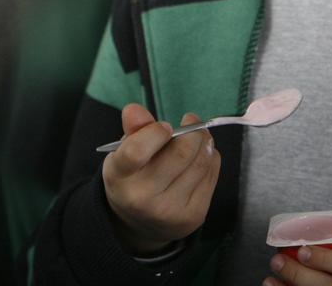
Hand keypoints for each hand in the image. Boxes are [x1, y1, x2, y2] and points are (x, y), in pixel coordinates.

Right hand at [102, 103, 220, 256]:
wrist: (140, 222)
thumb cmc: (133, 177)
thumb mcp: (124, 152)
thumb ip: (133, 128)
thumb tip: (134, 109)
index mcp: (120, 176)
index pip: (136, 151)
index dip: (155, 132)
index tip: (165, 126)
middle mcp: (143, 198)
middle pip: (180, 154)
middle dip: (193, 130)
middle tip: (192, 120)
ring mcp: (169, 210)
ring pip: (200, 163)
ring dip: (205, 142)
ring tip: (200, 134)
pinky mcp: (193, 216)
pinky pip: (211, 176)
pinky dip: (211, 158)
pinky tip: (203, 154)